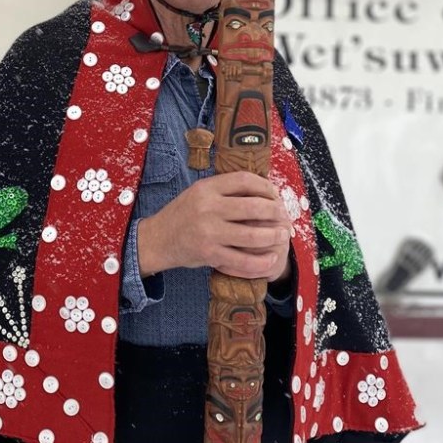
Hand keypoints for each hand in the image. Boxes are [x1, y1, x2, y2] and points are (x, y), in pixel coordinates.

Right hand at [137, 171, 291, 281]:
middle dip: (276, 212)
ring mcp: (208, 233)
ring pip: (252, 235)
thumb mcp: (199, 192)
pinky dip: (260, 262)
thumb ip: (225, 189)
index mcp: (207, 188)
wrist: (158, 239)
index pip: (245, 180)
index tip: (275, 194)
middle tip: (284, 217)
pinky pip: (242, 261)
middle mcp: (208, 208)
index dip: (266, 186)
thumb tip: (262, 189)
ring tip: (282, 235)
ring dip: (273, 236)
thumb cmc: (183, 214)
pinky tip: (270, 260)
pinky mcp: (209, 254)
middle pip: (253, 207)